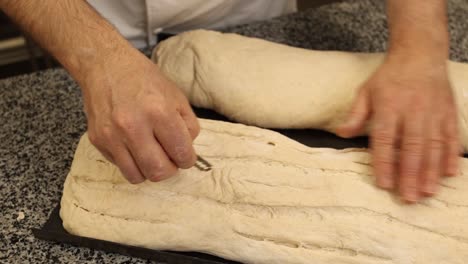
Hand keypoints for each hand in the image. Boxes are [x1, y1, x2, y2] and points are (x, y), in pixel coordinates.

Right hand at [80, 50, 199, 183]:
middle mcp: (134, 126)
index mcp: (159, 112)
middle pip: (159, 172)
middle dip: (170, 169)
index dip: (187, 159)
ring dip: (149, 170)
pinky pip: (120, 166)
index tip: (185, 156)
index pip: (181, 153)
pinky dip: (132, 163)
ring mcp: (112, 135)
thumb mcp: (175, 95)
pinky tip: (134, 146)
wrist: (105, 65)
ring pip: (137, 176)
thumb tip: (188, 150)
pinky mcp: (98, 141)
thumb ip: (187, 125)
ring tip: (152, 154)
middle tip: (170, 158)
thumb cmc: (143, 79)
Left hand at [336, 56, 459, 201]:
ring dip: (431, 171)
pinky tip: (450, 173)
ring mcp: (433, 112)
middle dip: (410, 174)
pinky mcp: (448, 112)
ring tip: (428, 192)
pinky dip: (451, 155)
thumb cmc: (389, 76)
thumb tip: (340, 134)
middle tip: (408, 198)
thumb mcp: (366, 91)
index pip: (385, 139)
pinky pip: (451, 136)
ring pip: (433, 146)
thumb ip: (355, 114)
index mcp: (388, 107)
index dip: (384, 162)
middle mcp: (412, 111)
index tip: (384, 183)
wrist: (420, 53)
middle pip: (411, 147)